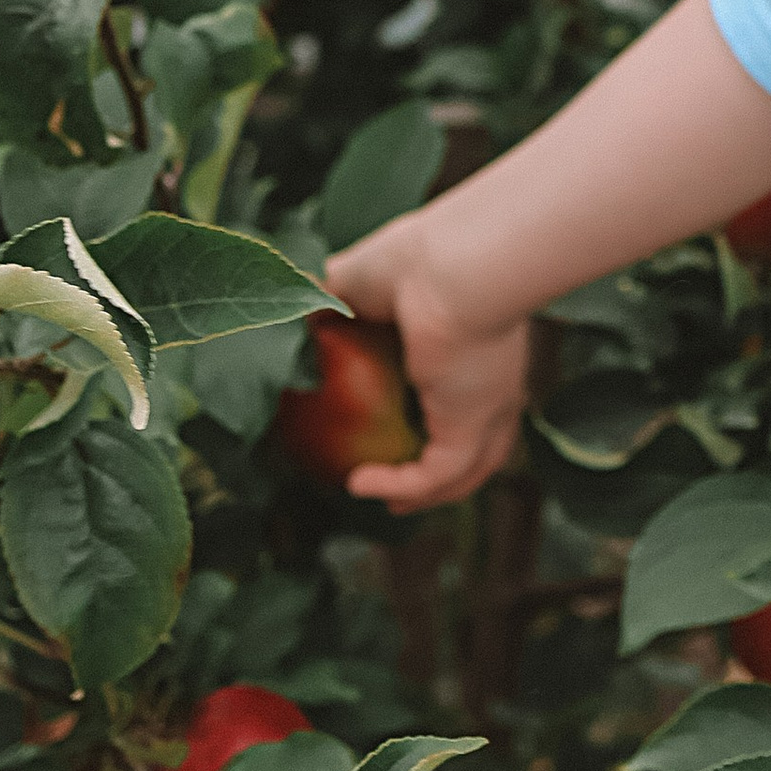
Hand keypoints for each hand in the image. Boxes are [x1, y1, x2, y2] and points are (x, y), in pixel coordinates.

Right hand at [325, 209, 528, 510]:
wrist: (449, 267)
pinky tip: (362, 486)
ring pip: (469, 467)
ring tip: (391, 507)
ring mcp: (487, 404)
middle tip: (404, 492)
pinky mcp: (474, 424)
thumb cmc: (407, 263)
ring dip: (428, 495)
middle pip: (476, 436)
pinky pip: (437, 473)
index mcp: (467, 343)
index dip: (430, 412)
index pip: (459, 388)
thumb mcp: (350, 281)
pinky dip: (400, 487)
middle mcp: (486, 378)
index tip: (391, 430)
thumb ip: (320, 300)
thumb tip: (283, 316)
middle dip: (444, 470)